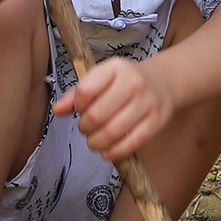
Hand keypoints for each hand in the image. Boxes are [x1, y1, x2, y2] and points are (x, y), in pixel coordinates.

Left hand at [54, 57, 175, 160]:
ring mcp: (147, 102)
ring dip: (96, 142)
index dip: (77, 106)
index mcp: (115, 68)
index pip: (85, 91)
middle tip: (86, 128)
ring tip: (94, 141)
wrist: (162, 82)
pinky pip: (131, 143)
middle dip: (85, 128)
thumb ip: (77, 93)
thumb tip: (58, 110)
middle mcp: (133, 83)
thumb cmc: (124, 82)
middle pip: (96, 115)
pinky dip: (114, 152)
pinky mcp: (157, 121)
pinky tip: (107, 151)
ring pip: (112, 132)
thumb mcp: (101, 78)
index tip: (81, 109)